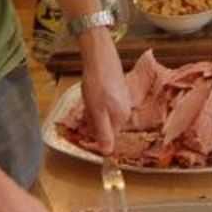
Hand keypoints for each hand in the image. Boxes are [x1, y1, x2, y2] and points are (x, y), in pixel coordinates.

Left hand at [79, 28, 130, 152]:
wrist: (100, 57)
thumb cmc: (97, 85)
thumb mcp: (97, 112)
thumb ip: (103, 133)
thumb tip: (108, 154)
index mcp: (121, 118)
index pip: (107, 137)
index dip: (94, 132)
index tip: (85, 124)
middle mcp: (125, 110)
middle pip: (106, 125)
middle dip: (93, 121)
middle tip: (86, 109)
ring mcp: (123, 99)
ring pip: (104, 114)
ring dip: (93, 110)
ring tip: (88, 98)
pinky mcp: (118, 89)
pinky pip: (105, 103)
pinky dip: (96, 101)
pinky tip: (91, 91)